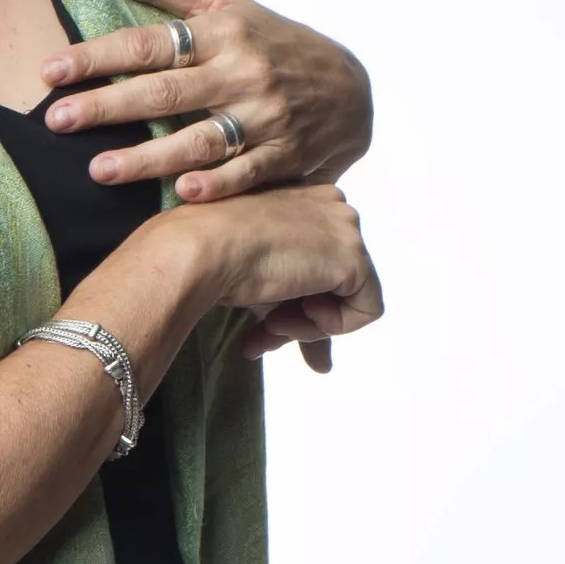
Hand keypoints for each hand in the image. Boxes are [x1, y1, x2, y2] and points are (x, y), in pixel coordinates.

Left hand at [39, 0, 373, 198]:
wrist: (351, 88)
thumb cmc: (272, 40)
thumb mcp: (226, 3)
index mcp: (221, 33)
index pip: (149, 43)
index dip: (98, 56)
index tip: (50, 70)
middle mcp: (241, 73)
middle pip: (165, 92)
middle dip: (107, 106)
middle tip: (56, 120)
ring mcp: (265, 117)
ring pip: (200, 139)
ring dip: (149, 157)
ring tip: (98, 170)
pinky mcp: (285, 156)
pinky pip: (248, 173)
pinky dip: (218, 185)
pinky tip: (182, 195)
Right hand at [178, 182, 384, 375]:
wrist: (198, 249)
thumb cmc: (212, 258)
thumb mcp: (260, 289)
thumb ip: (293, 315)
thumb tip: (324, 365)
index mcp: (306, 199)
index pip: (317, 262)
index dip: (293, 302)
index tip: (262, 322)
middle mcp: (334, 206)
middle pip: (333, 281)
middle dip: (299, 319)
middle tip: (262, 338)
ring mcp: (347, 230)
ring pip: (348, 297)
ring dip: (308, 325)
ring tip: (271, 327)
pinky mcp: (354, 259)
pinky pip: (366, 311)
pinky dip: (332, 327)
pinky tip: (294, 317)